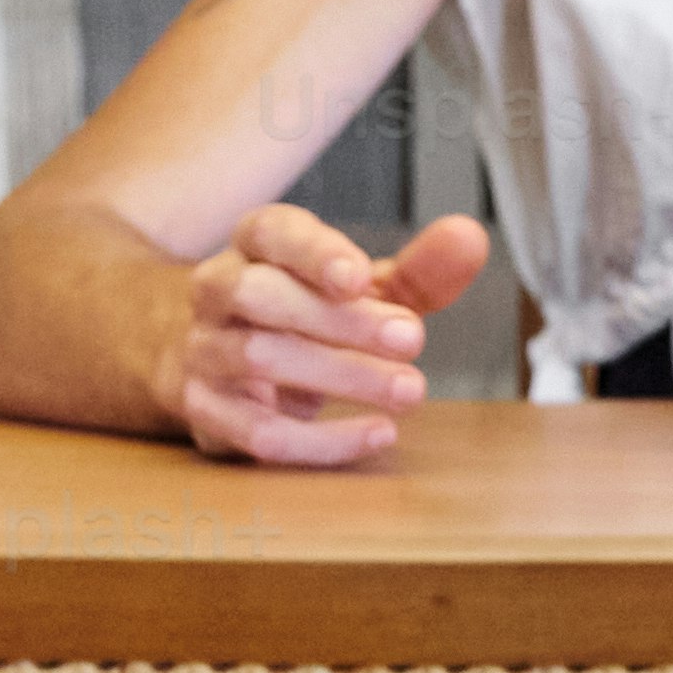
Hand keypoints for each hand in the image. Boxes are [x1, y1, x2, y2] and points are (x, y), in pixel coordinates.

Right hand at [174, 206, 484, 467]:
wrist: (222, 370)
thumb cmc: (305, 317)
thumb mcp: (361, 291)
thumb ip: (417, 269)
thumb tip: (469, 237)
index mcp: (255, 247)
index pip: (270, 232)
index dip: (312, 252)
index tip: (359, 276)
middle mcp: (217, 291)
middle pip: (259, 294)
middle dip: (340, 319)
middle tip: (412, 339)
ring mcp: (203, 351)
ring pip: (258, 358)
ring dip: (340, 374)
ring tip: (410, 390)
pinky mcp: (206, 412)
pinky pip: (257, 430)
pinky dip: (322, 440)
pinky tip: (379, 434)